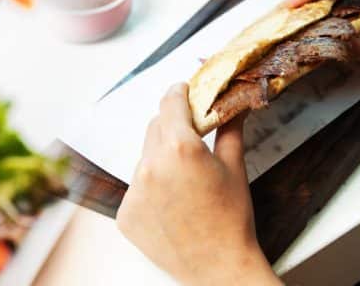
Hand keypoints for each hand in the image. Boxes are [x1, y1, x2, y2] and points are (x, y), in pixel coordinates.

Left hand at [117, 83, 280, 285]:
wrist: (218, 268)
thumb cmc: (231, 219)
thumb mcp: (234, 168)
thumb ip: (229, 129)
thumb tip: (234, 105)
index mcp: (179, 147)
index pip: (170, 103)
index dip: (178, 93)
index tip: (182, 91)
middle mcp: (150, 165)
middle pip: (155, 128)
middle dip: (172, 126)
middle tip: (191, 138)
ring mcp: (134, 191)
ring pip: (144, 158)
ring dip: (160, 159)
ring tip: (185, 181)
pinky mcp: (126, 213)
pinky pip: (136, 187)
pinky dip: (151, 188)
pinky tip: (172, 203)